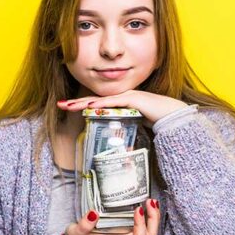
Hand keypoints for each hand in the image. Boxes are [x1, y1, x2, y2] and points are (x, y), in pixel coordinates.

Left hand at [57, 90, 187, 127]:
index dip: (81, 105)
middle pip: (94, 100)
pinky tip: (90, 106)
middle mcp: (121, 97)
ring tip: (69, 105)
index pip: (96, 104)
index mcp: (119, 103)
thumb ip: (124, 126)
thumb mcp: (134, 123)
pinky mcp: (134, 100)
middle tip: (60, 105)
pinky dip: (102, 104)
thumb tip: (115, 138)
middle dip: (76, 102)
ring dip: (84, 102)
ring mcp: (127, 97)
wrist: (173, 115)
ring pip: (100, 100)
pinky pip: (114, 102)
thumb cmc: (156, 119)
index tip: (66, 107)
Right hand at [62, 198, 160, 234]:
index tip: (137, 209)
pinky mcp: (124, 229)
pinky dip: (148, 215)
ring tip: (151, 201)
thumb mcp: (76, 234)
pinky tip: (144, 204)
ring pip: (148, 231)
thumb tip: (94, 213)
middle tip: (150, 202)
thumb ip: (84, 225)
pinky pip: (143, 225)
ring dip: (153, 216)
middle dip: (153, 219)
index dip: (141, 224)